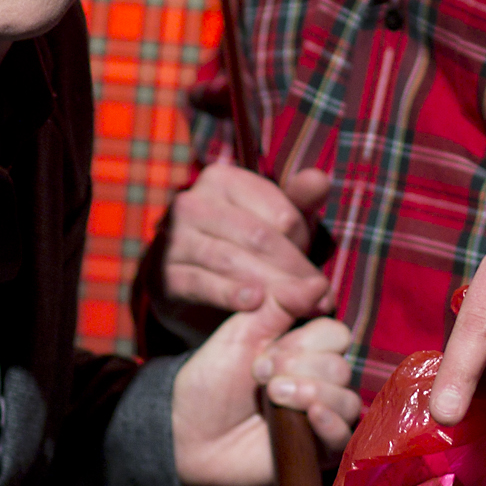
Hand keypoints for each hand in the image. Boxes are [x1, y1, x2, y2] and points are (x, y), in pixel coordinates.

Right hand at [157, 161, 331, 327]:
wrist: (193, 293)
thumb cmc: (243, 249)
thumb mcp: (275, 223)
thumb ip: (299, 202)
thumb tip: (321, 178)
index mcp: (222, 180)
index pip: (281, 213)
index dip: (304, 245)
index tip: (314, 271)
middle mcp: (191, 203)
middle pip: (259, 237)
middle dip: (294, 271)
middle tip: (321, 298)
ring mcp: (173, 239)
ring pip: (233, 260)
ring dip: (272, 288)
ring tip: (300, 307)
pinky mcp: (164, 276)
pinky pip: (203, 284)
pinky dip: (231, 294)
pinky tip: (254, 303)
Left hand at [172, 306, 361, 485]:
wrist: (186, 433)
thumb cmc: (210, 382)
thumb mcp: (240, 334)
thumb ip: (278, 304)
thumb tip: (318, 282)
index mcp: (304, 352)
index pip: (335, 334)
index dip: (304, 341)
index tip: (264, 353)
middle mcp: (319, 383)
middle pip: (341, 366)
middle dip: (299, 368)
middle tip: (260, 377)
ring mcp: (320, 418)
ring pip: (347, 399)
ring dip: (312, 393)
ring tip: (273, 398)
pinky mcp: (317, 451)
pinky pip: (344, 436)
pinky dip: (332, 422)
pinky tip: (311, 415)